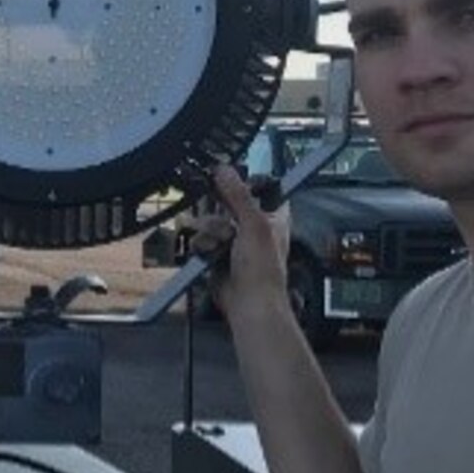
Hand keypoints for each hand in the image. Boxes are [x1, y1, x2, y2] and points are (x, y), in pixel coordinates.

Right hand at [192, 165, 291, 320]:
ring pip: (211, 221)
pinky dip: (203, 245)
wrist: (248, 303)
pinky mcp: (216, 254)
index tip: (228, 179)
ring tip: (221, 245)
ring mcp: (233, 241)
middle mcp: (252, 226)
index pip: (260, 189)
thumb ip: (238, 195)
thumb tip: (224, 169)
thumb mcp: (254, 225)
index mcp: (272, 216)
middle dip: (220, 212)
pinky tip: (210, 254)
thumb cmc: (264, 270)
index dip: (246, 183)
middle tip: (225, 220)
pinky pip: (201, 239)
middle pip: (227, 203)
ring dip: (211, 232)